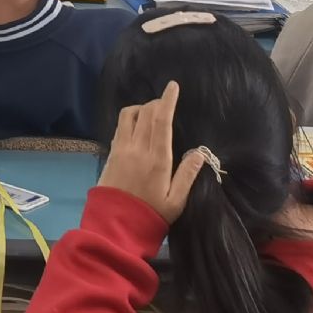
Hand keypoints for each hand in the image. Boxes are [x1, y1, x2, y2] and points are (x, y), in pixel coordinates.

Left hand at [96, 81, 208, 224]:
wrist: (115, 227)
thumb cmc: (151, 215)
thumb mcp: (176, 200)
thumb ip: (187, 175)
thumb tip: (201, 153)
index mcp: (157, 158)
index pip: (161, 120)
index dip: (167, 100)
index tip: (172, 86)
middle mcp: (137, 148)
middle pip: (146, 113)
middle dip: (157, 102)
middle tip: (166, 103)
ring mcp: (121, 149)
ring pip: (128, 116)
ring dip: (141, 108)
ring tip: (151, 113)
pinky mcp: (111, 154)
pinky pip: (120, 127)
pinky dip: (130, 119)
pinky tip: (137, 127)